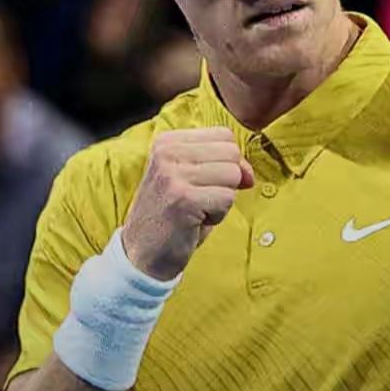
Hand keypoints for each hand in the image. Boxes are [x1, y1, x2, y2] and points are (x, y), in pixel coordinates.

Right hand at [122, 127, 253, 279]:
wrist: (140, 255)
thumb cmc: (171, 217)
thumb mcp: (192, 180)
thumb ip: (221, 165)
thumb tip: (249, 173)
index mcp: (168, 142)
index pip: (224, 135)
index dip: (228, 162)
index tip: (206, 183)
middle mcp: (167, 152)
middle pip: (232, 153)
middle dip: (226, 182)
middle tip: (199, 200)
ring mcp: (174, 174)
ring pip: (233, 175)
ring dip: (223, 199)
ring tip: (196, 210)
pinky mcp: (183, 198)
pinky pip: (227, 198)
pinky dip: (218, 215)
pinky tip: (195, 221)